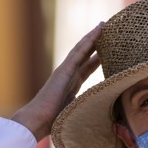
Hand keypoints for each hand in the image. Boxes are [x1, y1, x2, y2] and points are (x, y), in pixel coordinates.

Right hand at [11, 22, 103, 140]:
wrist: (38, 121)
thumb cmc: (53, 123)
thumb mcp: (75, 113)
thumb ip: (85, 109)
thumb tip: (100, 115)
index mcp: (71, 85)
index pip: (87, 67)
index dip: (97, 58)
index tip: (109, 51)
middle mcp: (68, 75)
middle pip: (85, 55)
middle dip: (96, 43)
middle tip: (107, 30)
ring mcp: (65, 71)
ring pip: (82, 49)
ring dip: (93, 36)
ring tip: (104, 25)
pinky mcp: (64, 70)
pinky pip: (79, 51)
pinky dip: (89, 40)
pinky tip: (98, 31)